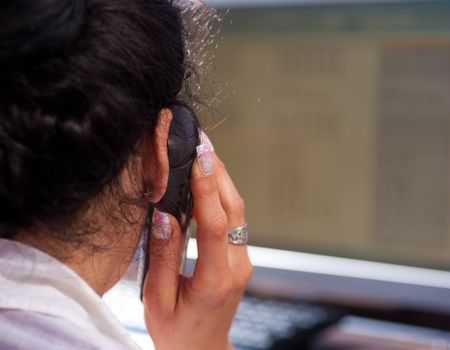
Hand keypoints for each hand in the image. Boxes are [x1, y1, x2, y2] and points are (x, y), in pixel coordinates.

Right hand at [142, 150, 251, 349]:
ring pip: (238, 211)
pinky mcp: (241, 258)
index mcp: (215, 279)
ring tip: (205, 153)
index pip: (214, 224)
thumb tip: (164, 215)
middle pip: (234, 209)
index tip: (199, 158)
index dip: (207, 188)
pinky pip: (235, 220)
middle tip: (202, 142)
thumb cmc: (177, 332)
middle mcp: (237, 266)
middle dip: (218, 172)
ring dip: (223, 180)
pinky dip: (222, 195)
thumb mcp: (158, 300)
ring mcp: (243, 261)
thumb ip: (163, 257)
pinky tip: (209, 180)